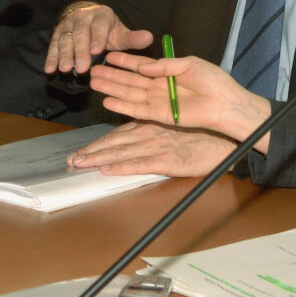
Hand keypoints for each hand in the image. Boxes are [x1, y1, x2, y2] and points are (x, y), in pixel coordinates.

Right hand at [43, 2, 153, 73]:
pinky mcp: (57, 34)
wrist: (86, 17)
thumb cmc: (106, 30)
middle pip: (81, 35)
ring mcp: (68, 26)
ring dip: (64, 55)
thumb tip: (149, 37)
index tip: (98, 50)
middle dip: (80, 51)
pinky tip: (49, 69)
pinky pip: (53, 46)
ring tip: (64, 69)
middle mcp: (82, 18)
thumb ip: (132, 38)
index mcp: (101, 17)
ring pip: (66, 40)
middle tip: (82, 67)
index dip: (98, 38)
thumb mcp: (120, 33)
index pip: (100, 27)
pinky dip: (51, 57)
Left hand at [67, 121, 235, 176]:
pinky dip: (123, 167)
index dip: (98, 144)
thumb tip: (133, 142)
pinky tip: (109, 170)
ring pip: (122, 152)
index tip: (81, 152)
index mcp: (150, 125)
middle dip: (91, 152)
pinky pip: (141, 164)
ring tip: (80, 164)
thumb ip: (153, 132)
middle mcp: (150, 133)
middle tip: (71, 161)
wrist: (224, 140)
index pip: (117, 135)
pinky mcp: (168, 160)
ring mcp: (158, 146)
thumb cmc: (200, 134)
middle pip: (114, 143)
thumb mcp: (172, 129)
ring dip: (99, 159)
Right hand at [90, 51, 272, 148]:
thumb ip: (165, 64)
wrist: (225, 103)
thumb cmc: (214, 82)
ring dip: (112, 89)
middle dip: (112, 75)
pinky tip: (108, 101)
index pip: (141, 66)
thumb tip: (143, 65)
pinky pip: (138, 110)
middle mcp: (160, 87)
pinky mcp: (160, 115)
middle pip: (130, 81)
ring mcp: (159, 102)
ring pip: (130, 94)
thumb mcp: (189, 64)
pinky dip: (122, 106)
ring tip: (94, 82)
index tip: (109, 55)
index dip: (125, 61)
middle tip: (93, 70)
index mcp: (167, 73)